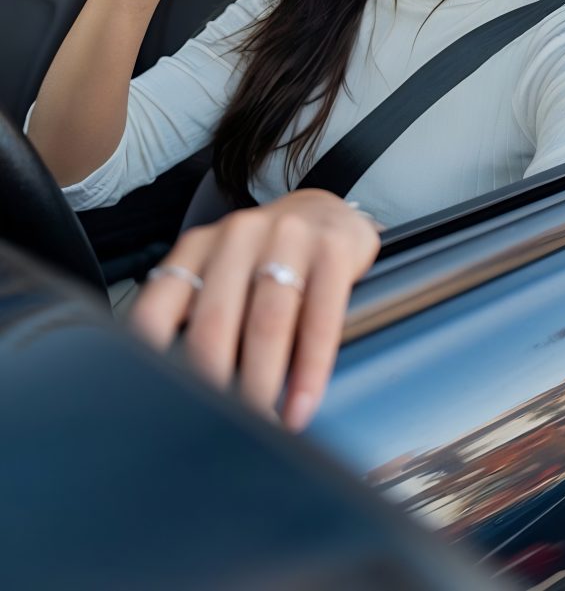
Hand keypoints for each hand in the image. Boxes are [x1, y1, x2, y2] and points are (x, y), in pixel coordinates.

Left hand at [130, 191, 380, 428]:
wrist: (325, 212)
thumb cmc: (265, 258)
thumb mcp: (222, 274)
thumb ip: (196, 318)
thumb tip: (175, 393)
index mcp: (198, 248)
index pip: (160, 306)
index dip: (153, 360)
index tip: (159, 406)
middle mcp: (237, 236)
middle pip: (215, 322)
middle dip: (213, 386)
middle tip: (216, 431)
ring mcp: (287, 237)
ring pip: (267, 322)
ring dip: (262, 384)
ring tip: (262, 428)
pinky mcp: (332, 249)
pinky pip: (320, 319)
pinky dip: (310, 371)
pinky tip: (301, 405)